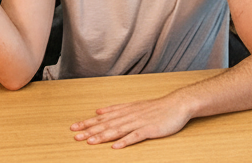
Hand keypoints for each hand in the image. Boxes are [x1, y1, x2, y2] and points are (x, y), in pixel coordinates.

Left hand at [70, 94, 190, 148]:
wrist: (177, 104)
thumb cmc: (156, 107)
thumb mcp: (133, 105)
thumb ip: (116, 109)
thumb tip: (99, 111)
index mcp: (124, 110)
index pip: (102, 117)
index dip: (87, 122)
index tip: (74, 127)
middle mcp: (129, 116)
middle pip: (106, 124)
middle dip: (90, 130)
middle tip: (75, 135)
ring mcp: (139, 122)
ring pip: (117, 130)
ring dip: (103, 136)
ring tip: (90, 141)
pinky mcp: (149, 130)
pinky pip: (135, 136)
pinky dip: (125, 141)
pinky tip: (116, 146)